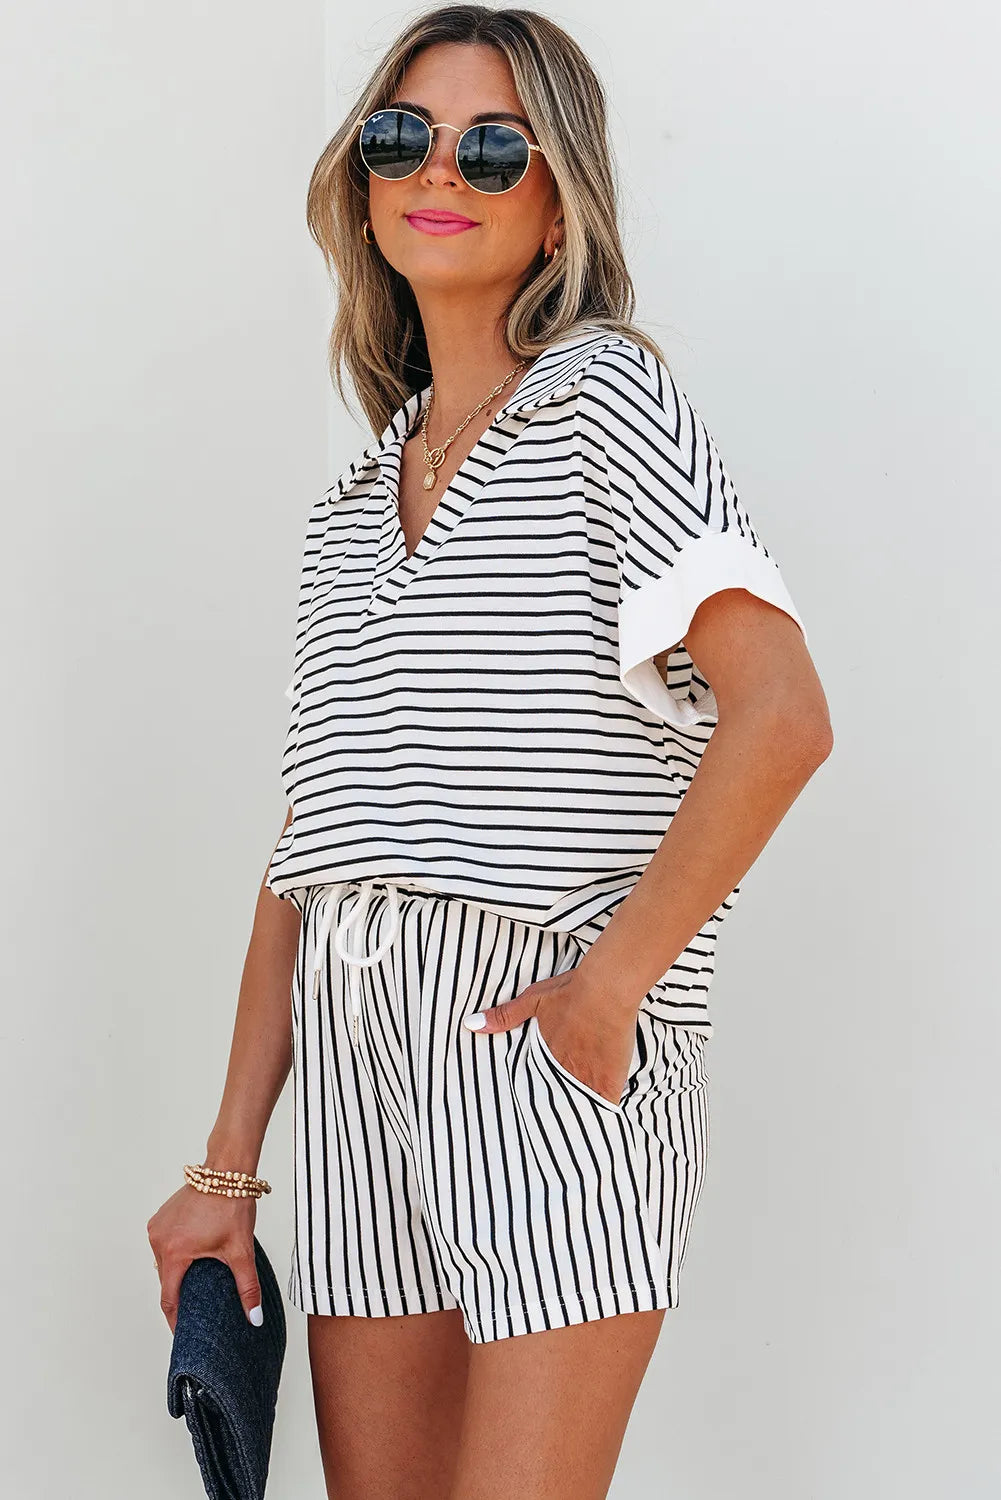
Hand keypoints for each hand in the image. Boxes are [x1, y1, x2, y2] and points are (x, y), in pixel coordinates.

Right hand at [147, 1183, 262, 1333]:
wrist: (227, 1170)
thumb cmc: (232, 1205)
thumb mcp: (241, 1250)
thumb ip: (247, 1287)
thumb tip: (254, 1317)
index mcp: (174, 1252)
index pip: (169, 1299)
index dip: (176, 1319)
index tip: (183, 1333)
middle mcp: (159, 1240)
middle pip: (166, 1280)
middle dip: (180, 1294)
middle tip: (197, 1308)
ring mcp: (158, 1227)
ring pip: (164, 1262)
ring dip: (178, 1272)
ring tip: (196, 1282)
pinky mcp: (161, 1217)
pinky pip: (164, 1244)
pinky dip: (176, 1254)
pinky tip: (194, 1256)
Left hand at [464, 964, 637, 1108]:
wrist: (607, 988)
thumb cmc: (571, 991)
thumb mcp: (533, 999)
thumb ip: (505, 1016)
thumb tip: (471, 1024)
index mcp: (545, 1054)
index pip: (535, 1084)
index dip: (536, 1093)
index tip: (533, 1104)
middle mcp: (563, 1069)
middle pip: (555, 1098)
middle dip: (554, 1106)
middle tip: (550, 1122)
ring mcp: (587, 1077)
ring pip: (577, 1105)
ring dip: (576, 1110)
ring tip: (573, 1127)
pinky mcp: (610, 1079)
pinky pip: (605, 1105)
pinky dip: (602, 1111)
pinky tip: (601, 1120)